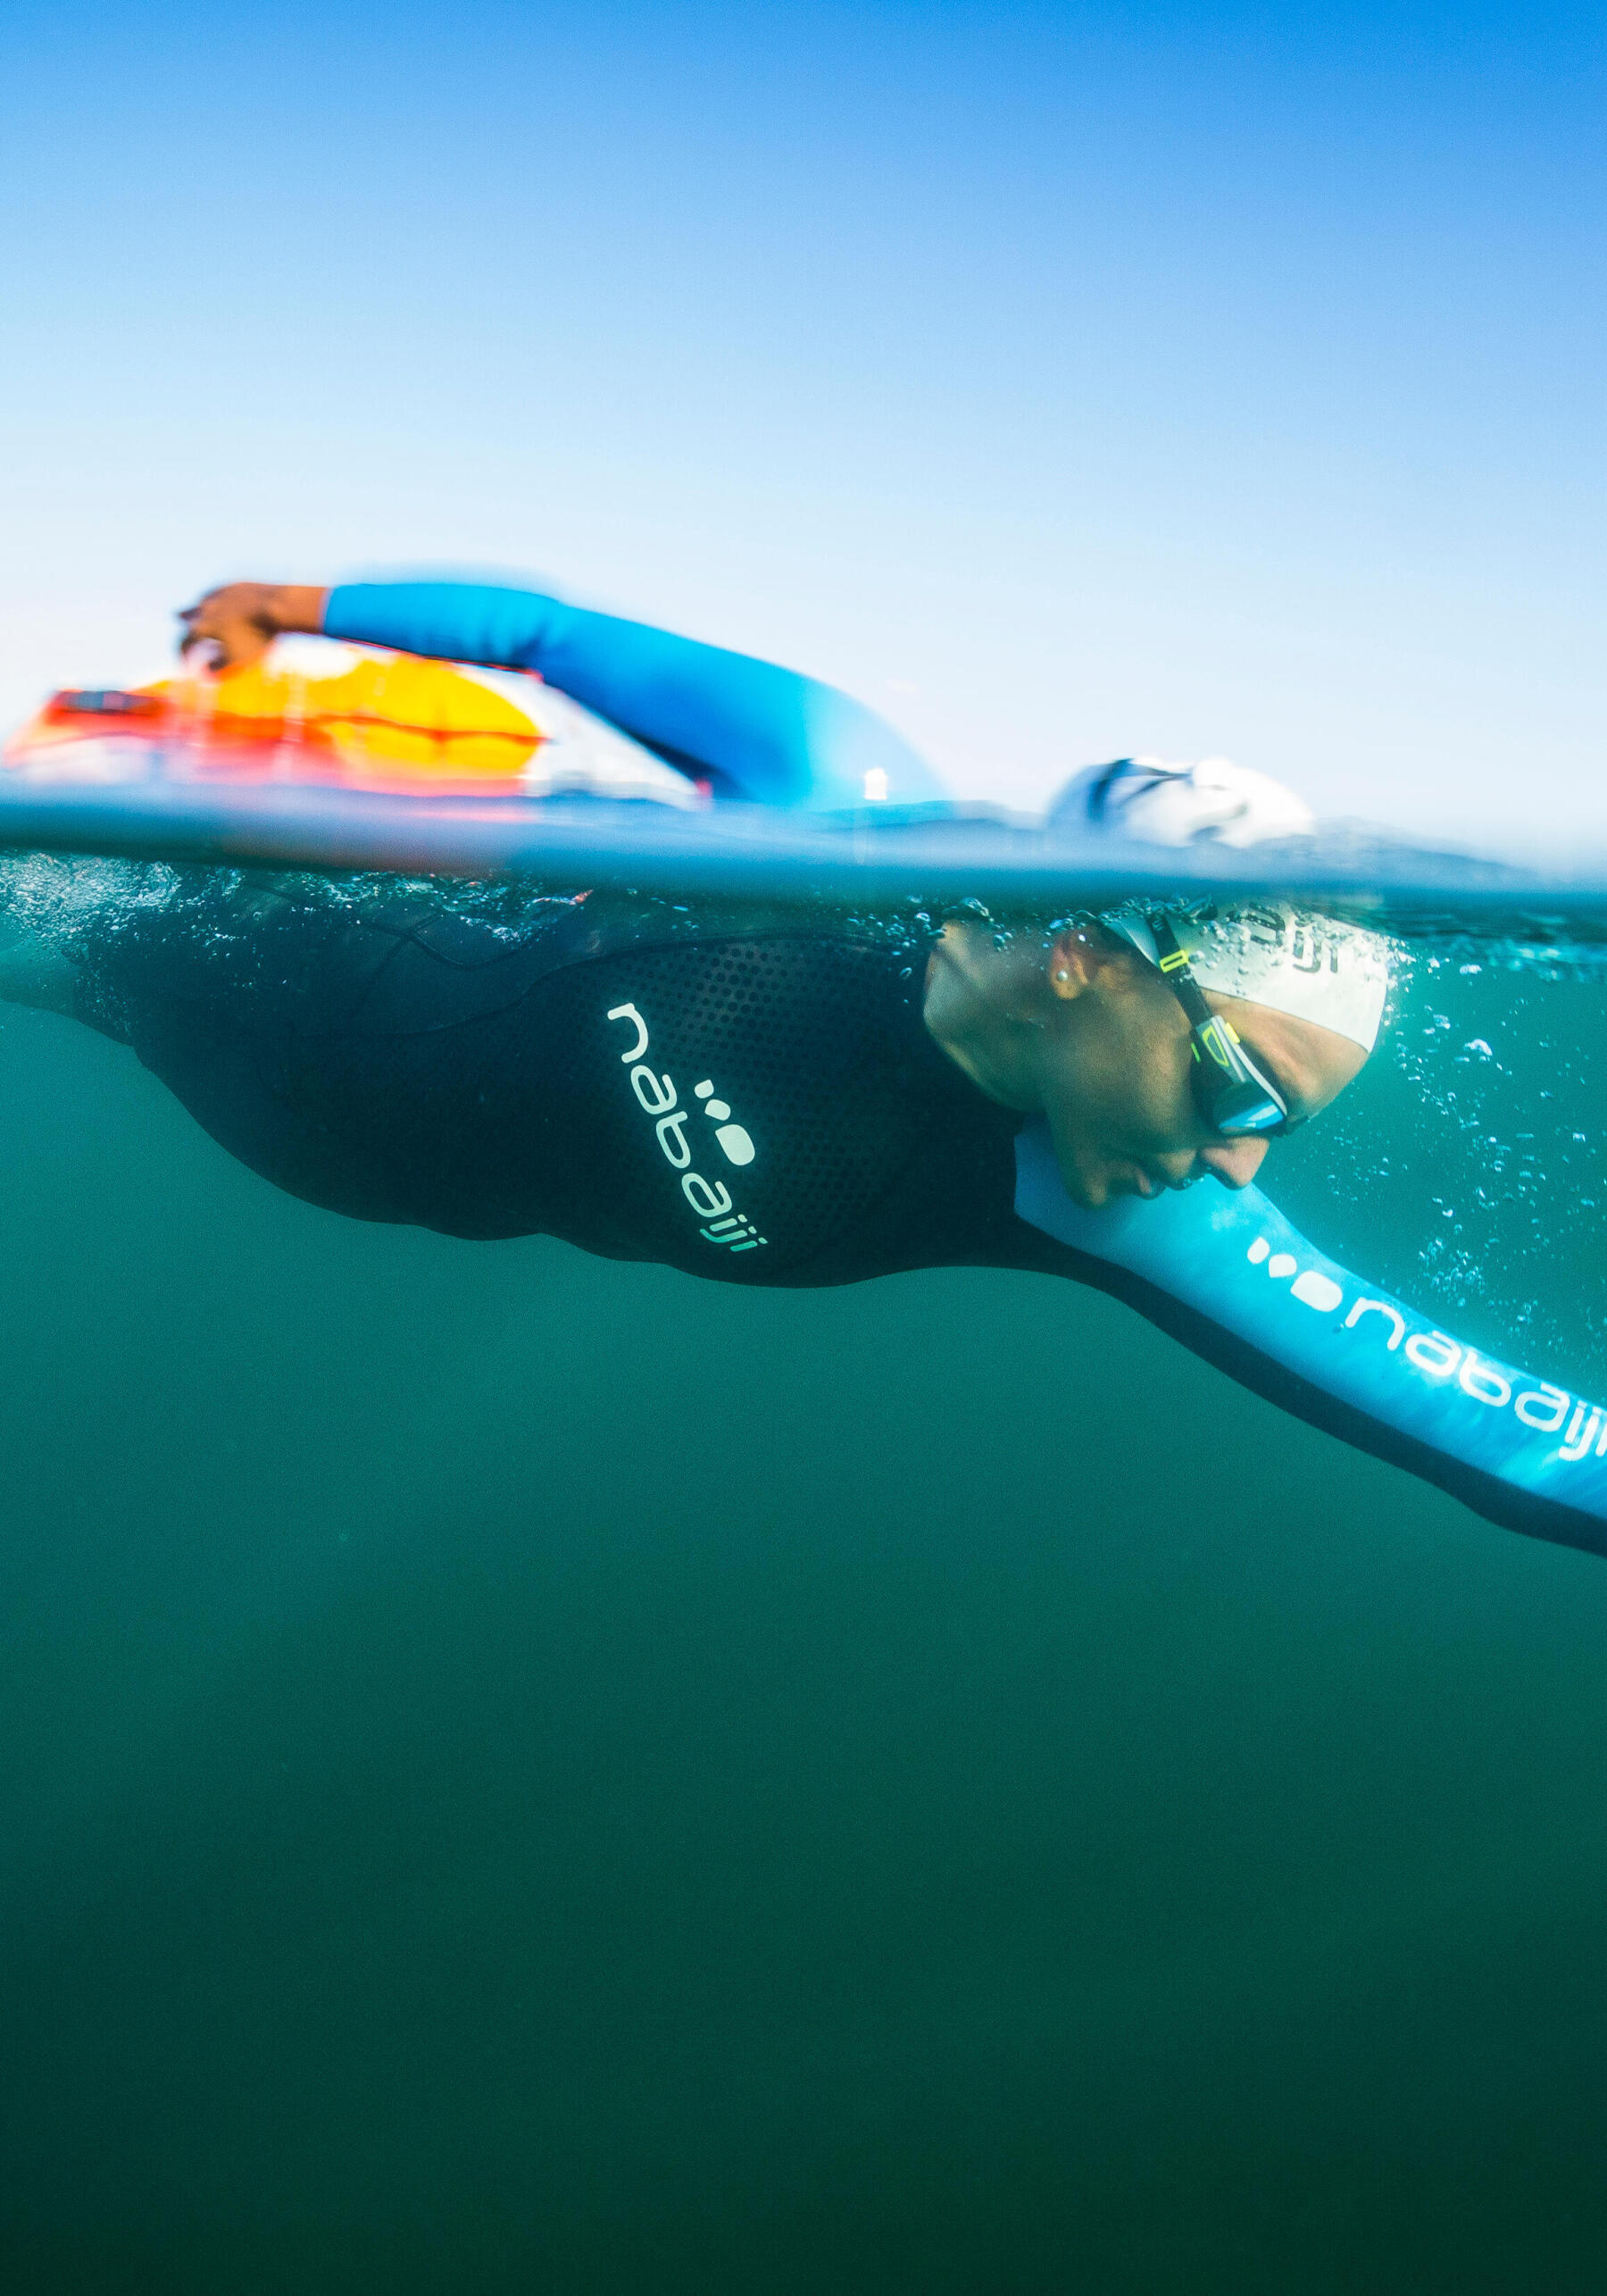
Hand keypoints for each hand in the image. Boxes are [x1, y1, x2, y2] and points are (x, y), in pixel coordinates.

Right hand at [176, 582, 327, 669]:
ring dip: (198, 608)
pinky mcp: (234, 585)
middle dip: (184, 624)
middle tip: (180, 623)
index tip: (185, 662)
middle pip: (187, 615)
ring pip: (202, 601)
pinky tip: (221, 600)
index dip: (182, 654)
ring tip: (198, 610)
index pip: (184, 641)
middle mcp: (205, 607)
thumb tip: (205, 675)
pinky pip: (219, 592)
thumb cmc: (258, 637)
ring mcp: (219, 593)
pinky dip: (216, 599)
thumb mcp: (238, 660)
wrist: (278, 607)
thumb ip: (218, 668)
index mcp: (202, 626)